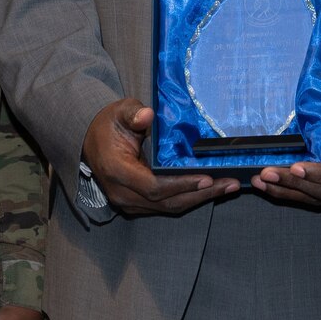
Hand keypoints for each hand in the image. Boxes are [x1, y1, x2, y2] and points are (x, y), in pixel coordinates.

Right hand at [83, 98, 239, 215]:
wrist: (91, 141)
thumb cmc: (109, 124)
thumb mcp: (119, 111)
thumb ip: (133, 113)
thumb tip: (147, 115)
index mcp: (117, 171)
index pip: (154, 186)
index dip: (182, 184)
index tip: (207, 177)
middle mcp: (122, 193)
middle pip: (167, 202)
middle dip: (201, 194)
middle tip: (230, 184)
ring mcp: (128, 202)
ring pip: (169, 208)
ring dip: (200, 199)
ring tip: (228, 187)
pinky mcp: (136, 204)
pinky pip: (166, 206)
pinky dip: (189, 198)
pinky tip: (210, 189)